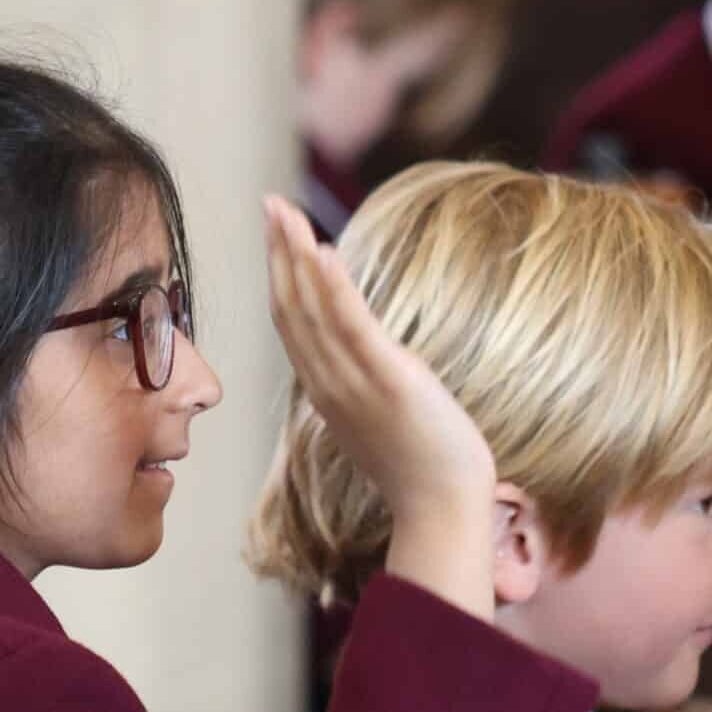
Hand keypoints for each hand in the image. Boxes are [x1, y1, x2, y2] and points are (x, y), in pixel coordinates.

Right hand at [263, 193, 496, 618]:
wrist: (441, 507)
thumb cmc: (420, 471)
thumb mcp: (379, 422)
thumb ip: (363, 390)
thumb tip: (368, 369)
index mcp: (325, 391)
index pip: (293, 325)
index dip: (281, 276)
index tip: (277, 234)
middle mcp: (328, 384)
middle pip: (292, 308)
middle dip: (280, 252)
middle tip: (270, 204)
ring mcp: (353, 383)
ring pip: (312, 310)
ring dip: (296, 256)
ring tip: (285, 212)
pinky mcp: (388, 380)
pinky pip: (352, 327)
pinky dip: (333, 288)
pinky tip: (324, 252)